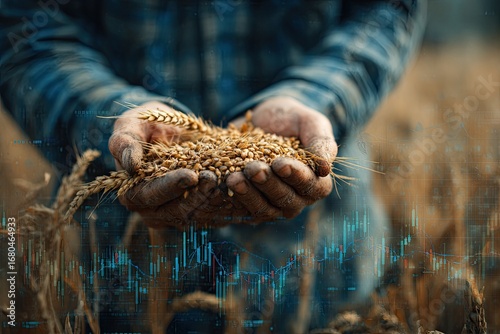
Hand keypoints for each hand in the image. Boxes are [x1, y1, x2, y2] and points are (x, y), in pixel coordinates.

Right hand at [108, 102, 243, 227]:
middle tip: (217, 178)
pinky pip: (217, 214)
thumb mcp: (131, 125)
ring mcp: (179, 214)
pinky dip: (232, 204)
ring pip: (201, 216)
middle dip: (199, 196)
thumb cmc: (144, 125)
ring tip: (234, 182)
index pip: (151, 196)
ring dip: (218, 201)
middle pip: (178, 212)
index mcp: (134, 193)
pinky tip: (244, 188)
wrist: (168, 129)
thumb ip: (125, 142)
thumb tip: (130, 165)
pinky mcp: (200, 211)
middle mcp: (155, 211)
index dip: (171, 187)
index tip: (191, 175)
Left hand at [226, 97, 335, 222]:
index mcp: (317, 183)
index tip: (280, 162)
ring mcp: (272, 205)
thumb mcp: (310, 123)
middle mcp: (296, 199)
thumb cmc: (292, 120)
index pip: (309, 186)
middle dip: (268, 184)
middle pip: (284, 199)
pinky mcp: (249, 205)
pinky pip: (240, 209)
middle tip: (253, 168)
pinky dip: (230, 198)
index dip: (295, 176)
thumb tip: (325, 168)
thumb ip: (321, 142)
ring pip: (262, 208)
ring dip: (248, 194)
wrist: (263, 119)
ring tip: (233, 177)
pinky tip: (219, 185)